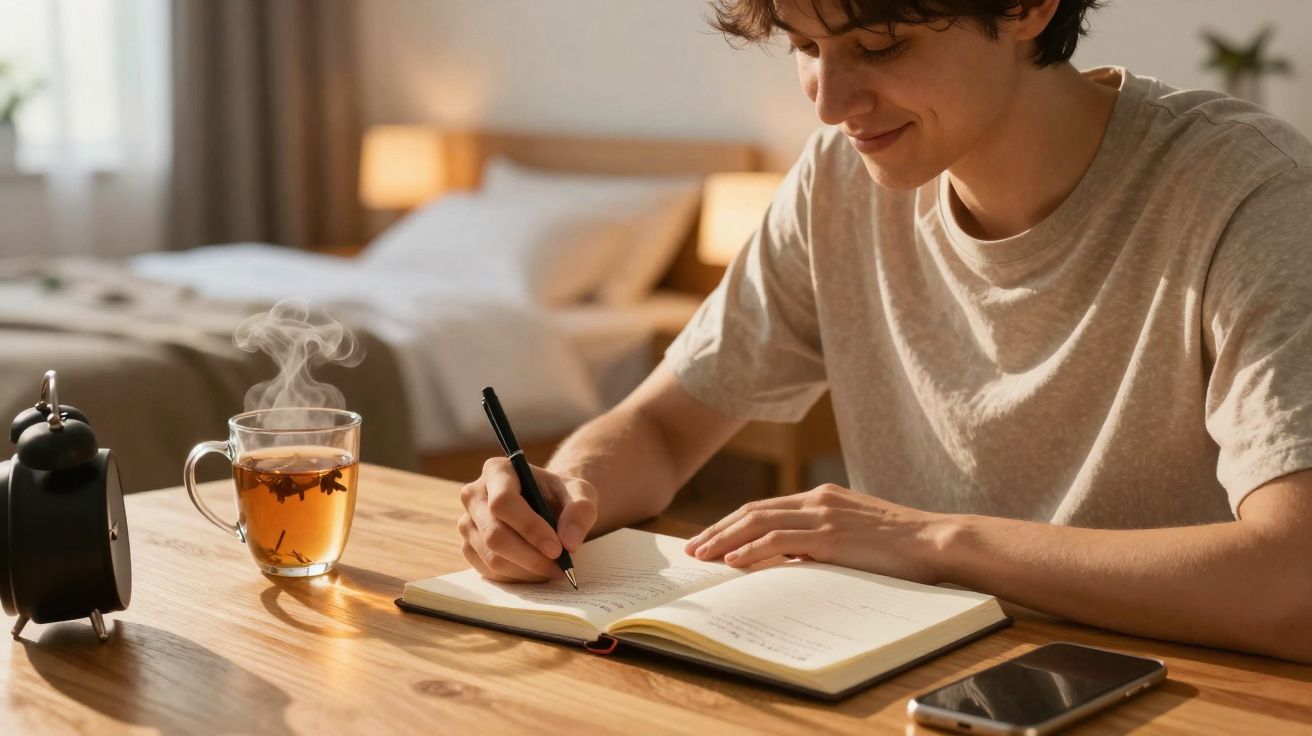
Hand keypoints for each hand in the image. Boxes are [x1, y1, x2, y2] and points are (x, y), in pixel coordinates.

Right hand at [458, 458, 597, 582]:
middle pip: (495, 535)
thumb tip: (569, 542)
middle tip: (560, 567)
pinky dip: (517, 577)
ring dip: (527, 570)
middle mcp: (474, 494)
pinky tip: (537, 570)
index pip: (503, 502)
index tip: (557, 548)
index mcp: (497, 470)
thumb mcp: (581, 493)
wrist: (546, 505)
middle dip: (530, 557)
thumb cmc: (560, 495)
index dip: (530, 528)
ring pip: (492, 558)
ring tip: (553, 568)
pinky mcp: (468, 547)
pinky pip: (489, 572)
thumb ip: (580, 510)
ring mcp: (467, 522)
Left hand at [682, 484, 950, 583]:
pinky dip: (752, 550)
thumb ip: (822, 542)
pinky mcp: (831, 535)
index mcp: (822, 498)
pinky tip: (733, 561)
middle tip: (691, 549)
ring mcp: (823, 515)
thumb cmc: (901, 548)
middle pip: (752, 511)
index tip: (708, 539)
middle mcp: (817, 500)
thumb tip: (790, 562)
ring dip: (725, 540)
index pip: (764, 508)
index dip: (731, 523)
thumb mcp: (854, 538)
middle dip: (717, 530)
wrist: (937, 542)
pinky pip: (779, 541)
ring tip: (702, 557)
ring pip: (758, 523)